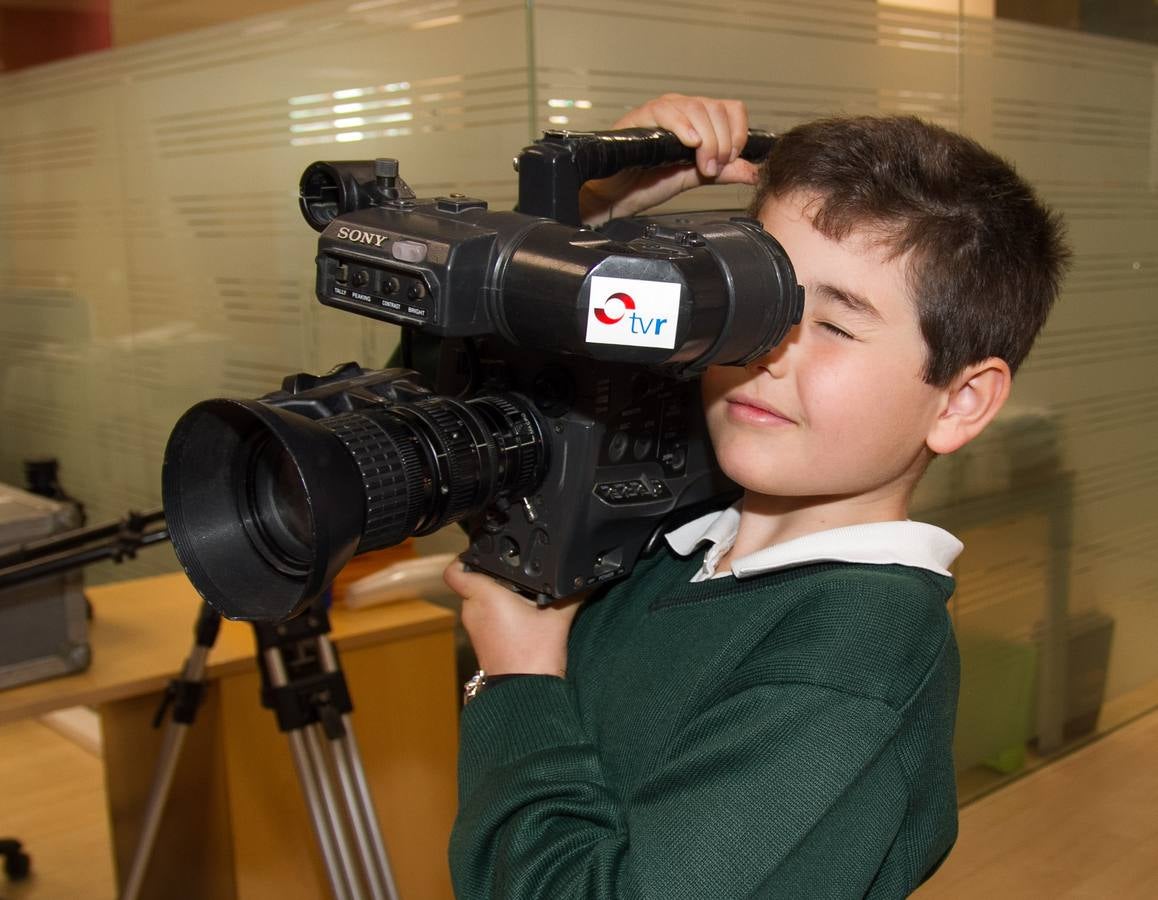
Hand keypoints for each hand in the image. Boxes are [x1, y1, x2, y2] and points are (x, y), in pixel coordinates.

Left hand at [444, 562, 584, 676]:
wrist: (525, 693)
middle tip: (520, 576)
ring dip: (500, 597)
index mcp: (483, 595)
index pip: (455, 569)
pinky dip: (502, 614)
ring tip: (526, 599)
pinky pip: (488, 618)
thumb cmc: (533, 657)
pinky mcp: (483, 641)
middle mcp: (472, 610)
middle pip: (474, 581)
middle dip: (495, 576)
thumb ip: (571, 592)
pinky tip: (525, 618)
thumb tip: (585, 578)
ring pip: (482, 601)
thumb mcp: (558, 616)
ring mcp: (475, 628)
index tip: (483, 552)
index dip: (465, 557)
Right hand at [579, 93, 760, 224]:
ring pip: (698, 109)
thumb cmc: (648, 183)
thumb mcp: (696, 177)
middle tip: (713, 168)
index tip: (730, 160)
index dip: (738, 134)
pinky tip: (688, 144)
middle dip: (723, 143)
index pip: (732, 109)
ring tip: (700, 166)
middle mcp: (682, 109)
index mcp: (697, 119)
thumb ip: (724, 172)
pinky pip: (668, 111)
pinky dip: (683, 127)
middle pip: (718, 109)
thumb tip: (754, 171)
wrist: (618, 196)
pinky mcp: (642, 116)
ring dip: (708, 141)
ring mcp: (663, 110)